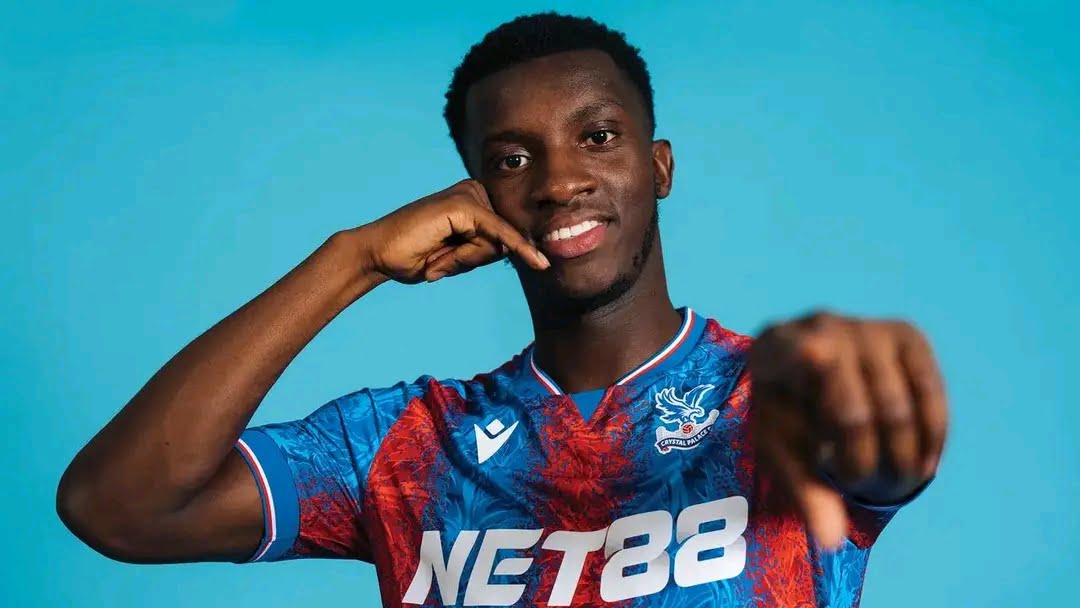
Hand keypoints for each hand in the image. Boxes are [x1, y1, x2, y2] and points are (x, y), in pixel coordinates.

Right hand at [362, 179, 548, 283]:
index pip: (507, 235)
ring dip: (468, 261)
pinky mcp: (462, 204)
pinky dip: (497, 251)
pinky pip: (497, 235)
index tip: (543, 265)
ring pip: (498, 243)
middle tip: (439, 261)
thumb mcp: (461, 257)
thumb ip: (487, 251)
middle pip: (504, 239)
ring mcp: (468, 194)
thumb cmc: (417, 257)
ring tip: (435, 257)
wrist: (379, 255)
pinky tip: (499, 260)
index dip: (507, 256)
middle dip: (477, 260)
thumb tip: (514, 248)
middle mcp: (474, 191)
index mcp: (476, 201)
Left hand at [748, 312, 947, 548]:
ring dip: (898, 459)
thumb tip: (832, 541)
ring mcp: (868, 327)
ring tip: (887, 485)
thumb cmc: (786, 413)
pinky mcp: (908, 336)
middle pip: (853, 410)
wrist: (809, 370)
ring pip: (898, 408)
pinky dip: (931, 439)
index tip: (817, 356)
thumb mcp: (780, 451)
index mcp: (774, 348)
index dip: (805, 354)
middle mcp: (822, 326)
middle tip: (857, 488)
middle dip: (860, 462)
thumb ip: (801, 490)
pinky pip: (931, 394)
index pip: (788, 350)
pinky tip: (921, 467)